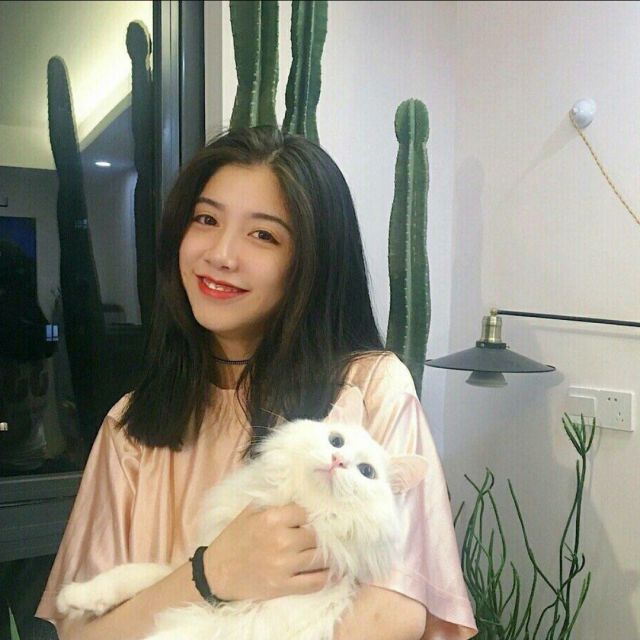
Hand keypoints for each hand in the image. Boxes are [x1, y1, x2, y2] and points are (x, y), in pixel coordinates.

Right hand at [203, 502, 328, 600]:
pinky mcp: (283, 586)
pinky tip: (330, 572)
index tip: (309, 520)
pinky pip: (315, 582)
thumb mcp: (249, 512)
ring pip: (319, 557)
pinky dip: (326, 577)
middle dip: (318, 535)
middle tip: (323, 536)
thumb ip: (272, 502)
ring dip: (327, 555)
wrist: (216, 573)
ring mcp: (283, 565)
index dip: (308, 516)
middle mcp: (280, 540)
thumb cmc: (233, 539)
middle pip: (315, 535)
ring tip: (332, 552)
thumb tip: (296, 494)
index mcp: (271, 519)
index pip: (304, 512)